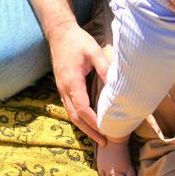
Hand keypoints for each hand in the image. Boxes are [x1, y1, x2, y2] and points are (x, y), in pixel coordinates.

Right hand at [49, 21, 110, 144]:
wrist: (59, 33)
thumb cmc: (77, 40)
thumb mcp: (93, 50)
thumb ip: (103, 66)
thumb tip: (115, 82)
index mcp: (72, 81)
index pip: (83, 108)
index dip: (94, 122)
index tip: (106, 130)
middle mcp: (64, 88)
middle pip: (75, 117)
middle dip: (89, 131)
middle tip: (104, 143)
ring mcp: (61, 88)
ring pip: (71, 114)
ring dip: (83, 127)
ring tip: (98, 137)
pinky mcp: (62, 87)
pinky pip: (69, 107)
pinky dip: (79, 118)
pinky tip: (88, 122)